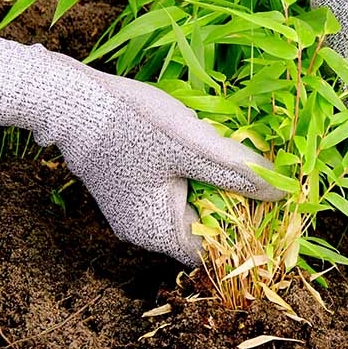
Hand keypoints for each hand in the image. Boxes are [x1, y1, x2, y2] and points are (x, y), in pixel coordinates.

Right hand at [0, 27, 284, 265]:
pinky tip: (204, 153)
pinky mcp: (128, 187)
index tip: (272, 206)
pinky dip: (193, 178)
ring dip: (214, 189)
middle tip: (260, 179)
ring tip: (237, 163)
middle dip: (233, 207)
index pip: (216, 250)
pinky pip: (172, 192)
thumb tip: (280, 192)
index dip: (247, 232)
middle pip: (203, 230)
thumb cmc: (132, 123)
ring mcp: (132, 209)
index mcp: (158, 232)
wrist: (68, 98)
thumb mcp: (193, 145)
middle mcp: (143, 230)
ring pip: (189, 208)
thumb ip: (237, 171)